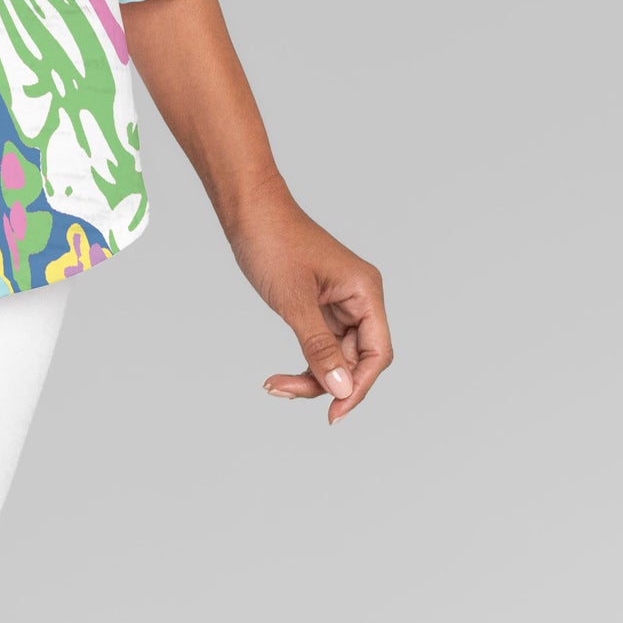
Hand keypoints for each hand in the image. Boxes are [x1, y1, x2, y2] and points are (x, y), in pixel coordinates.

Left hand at [227, 190, 392, 423]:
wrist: (246, 208)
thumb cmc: (272, 241)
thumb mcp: (294, 300)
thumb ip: (319, 347)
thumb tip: (343, 390)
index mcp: (365, 291)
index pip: (377, 353)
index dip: (359, 387)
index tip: (334, 414)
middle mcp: (358, 298)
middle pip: (356, 360)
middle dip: (326, 382)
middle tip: (283, 390)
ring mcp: (338, 302)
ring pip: (336, 357)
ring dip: (311, 375)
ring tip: (274, 384)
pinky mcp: (318, 305)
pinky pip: (320, 344)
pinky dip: (304, 360)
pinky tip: (280, 375)